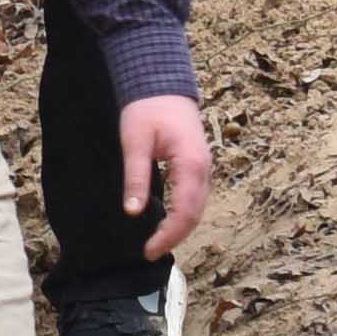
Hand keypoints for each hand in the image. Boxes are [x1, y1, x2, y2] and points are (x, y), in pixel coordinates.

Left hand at [112, 93, 217, 261]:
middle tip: (149, 252)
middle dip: (174, 237)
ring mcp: (203, 167)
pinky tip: (165, 221)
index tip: (149, 251)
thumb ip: (136, 177)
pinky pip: (194, 197)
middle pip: (195, 214)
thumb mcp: (135, 142)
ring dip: (180, 227)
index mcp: (191, 165)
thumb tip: (132, 212)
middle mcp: (203, 169)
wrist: (163, 83)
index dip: (168, 236)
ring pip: (197, 207)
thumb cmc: (147, 108)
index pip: (185, 212)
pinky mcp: (197, 165)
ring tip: (156, 242)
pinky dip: (183, 214)